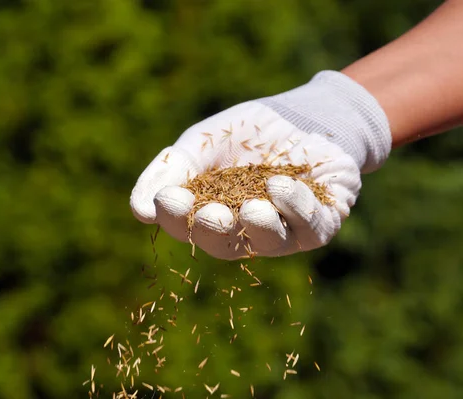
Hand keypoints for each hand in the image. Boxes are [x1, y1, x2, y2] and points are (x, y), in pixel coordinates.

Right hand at [130, 71, 390, 259]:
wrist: (304, 113)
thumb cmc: (250, 131)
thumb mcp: (203, 141)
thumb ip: (173, 169)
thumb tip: (139, 212)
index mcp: (215, 214)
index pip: (188, 225)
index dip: (176, 218)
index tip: (166, 200)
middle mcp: (248, 230)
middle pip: (227, 245)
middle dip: (215, 232)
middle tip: (209, 215)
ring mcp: (287, 229)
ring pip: (272, 243)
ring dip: (260, 228)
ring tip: (252, 209)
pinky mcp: (323, 220)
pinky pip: (312, 226)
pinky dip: (297, 208)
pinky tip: (282, 185)